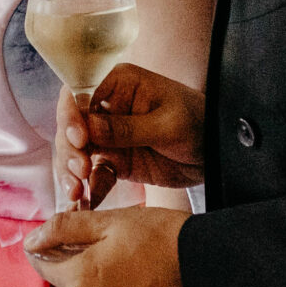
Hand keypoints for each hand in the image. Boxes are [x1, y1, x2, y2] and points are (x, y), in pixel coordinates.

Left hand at [26, 207, 194, 286]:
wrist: (209, 270)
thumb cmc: (160, 238)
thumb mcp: (109, 222)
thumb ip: (64, 229)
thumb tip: (32, 239)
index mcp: (80, 280)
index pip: (41, 265)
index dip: (48, 245)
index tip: (63, 232)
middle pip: (67, 281)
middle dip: (78, 259)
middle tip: (109, 238)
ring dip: (100, 277)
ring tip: (130, 256)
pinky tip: (141, 275)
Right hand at [58, 63, 204, 205]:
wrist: (217, 153)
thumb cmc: (199, 122)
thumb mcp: (167, 124)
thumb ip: (127, 128)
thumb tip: (88, 128)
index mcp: (118, 85)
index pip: (80, 96)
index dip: (71, 118)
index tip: (80, 140)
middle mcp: (107, 108)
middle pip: (71, 126)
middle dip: (69, 150)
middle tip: (80, 170)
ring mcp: (109, 136)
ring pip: (76, 152)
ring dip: (71, 172)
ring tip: (77, 190)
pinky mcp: (116, 160)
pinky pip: (94, 174)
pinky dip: (88, 188)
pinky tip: (86, 201)